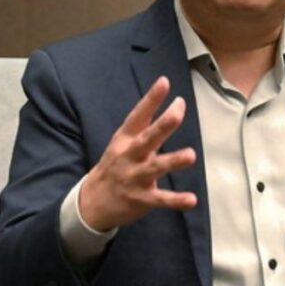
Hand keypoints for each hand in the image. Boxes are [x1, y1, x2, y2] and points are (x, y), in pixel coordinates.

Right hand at [79, 76, 197, 231]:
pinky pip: (160, 199)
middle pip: (147, 138)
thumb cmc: (115, 165)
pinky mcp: (142, 199)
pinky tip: (192, 200)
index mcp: (125, 139)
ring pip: (155, 168)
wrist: (92, 203)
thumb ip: (145, 125)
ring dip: (173, 161)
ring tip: (191, 155)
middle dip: (162, 126)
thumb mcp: (122, 142)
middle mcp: (129, 156)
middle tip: (177, 113)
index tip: (164, 82)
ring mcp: (135, 178)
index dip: (151, 99)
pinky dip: (176, 200)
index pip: (138, 115)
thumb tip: (172, 102)